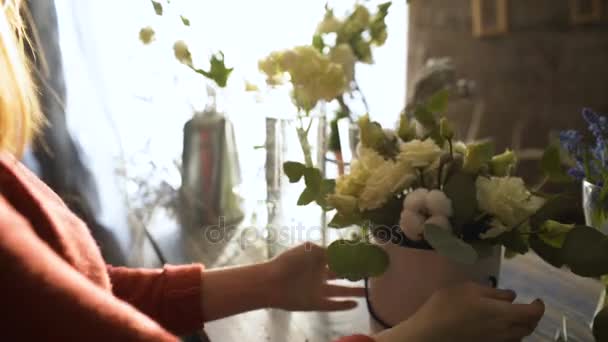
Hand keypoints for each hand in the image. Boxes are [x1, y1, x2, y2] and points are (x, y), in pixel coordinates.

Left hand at [268, 242, 364, 311]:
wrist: (271, 282)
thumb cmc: (288, 262)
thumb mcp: (309, 249)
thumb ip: (327, 250)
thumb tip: (341, 252)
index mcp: (317, 260)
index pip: (338, 258)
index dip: (351, 258)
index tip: (366, 257)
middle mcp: (320, 275)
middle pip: (342, 274)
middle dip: (355, 274)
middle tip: (372, 274)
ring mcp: (318, 290)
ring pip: (341, 291)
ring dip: (354, 291)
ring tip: (369, 291)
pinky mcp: (316, 304)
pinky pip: (333, 305)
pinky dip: (344, 306)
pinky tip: (356, 305)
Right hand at [374, 282, 544, 341]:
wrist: (430, 334)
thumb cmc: (447, 306)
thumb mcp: (469, 289)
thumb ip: (493, 293)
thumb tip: (511, 296)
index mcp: (503, 314)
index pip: (533, 313)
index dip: (539, 306)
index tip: (536, 299)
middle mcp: (505, 331)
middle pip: (529, 327)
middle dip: (532, 317)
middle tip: (527, 307)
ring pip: (519, 337)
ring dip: (522, 327)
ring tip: (514, 317)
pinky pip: (507, 341)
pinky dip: (511, 335)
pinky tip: (500, 328)